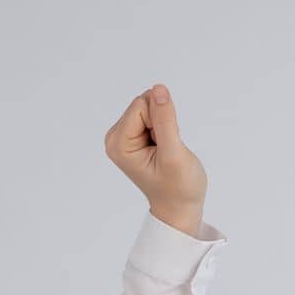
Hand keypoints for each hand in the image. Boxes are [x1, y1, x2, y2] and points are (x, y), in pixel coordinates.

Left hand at [104, 83, 207, 235]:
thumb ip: (165, 120)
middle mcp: (115, 138)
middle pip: (144, 102)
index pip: (142, 104)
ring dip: (164, 125)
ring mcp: (123, 136)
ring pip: (150, 105)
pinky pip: (153, 112)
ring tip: (164, 150)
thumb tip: (158, 88)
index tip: (163, 145)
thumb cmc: (178, 187)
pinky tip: (163, 147)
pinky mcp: (134, 134)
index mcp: (118, 144)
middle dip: (161, 121)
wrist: (179, 206)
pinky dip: (164, 127)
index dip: (160, 120)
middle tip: (165, 148)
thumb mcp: (173, 153)